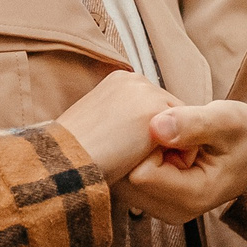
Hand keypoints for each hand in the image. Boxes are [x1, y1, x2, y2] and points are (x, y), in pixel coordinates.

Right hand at [54, 70, 175, 182]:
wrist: (62, 163)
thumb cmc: (74, 154)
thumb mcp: (96, 125)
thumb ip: (120, 120)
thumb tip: (133, 135)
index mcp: (120, 82)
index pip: (155, 109)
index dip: (150, 136)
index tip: (131, 154)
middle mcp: (135, 80)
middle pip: (172, 115)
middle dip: (164, 140)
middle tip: (137, 161)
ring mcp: (146, 93)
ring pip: (181, 128)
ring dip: (168, 150)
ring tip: (138, 164)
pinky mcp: (154, 112)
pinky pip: (184, 142)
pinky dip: (174, 159)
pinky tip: (145, 165)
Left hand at [123, 100, 246, 223]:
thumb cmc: (245, 135)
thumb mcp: (227, 120)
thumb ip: (194, 123)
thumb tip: (155, 125)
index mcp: (192, 196)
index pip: (141, 173)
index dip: (150, 144)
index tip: (175, 131)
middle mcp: (173, 211)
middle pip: (127, 180)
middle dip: (143, 152)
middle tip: (175, 137)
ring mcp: (163, 209)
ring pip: (125, 179)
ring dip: (142, 155)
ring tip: (173, 144)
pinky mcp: (157, 201)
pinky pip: (130, 179)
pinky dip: (142, 159)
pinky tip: (165, 149)